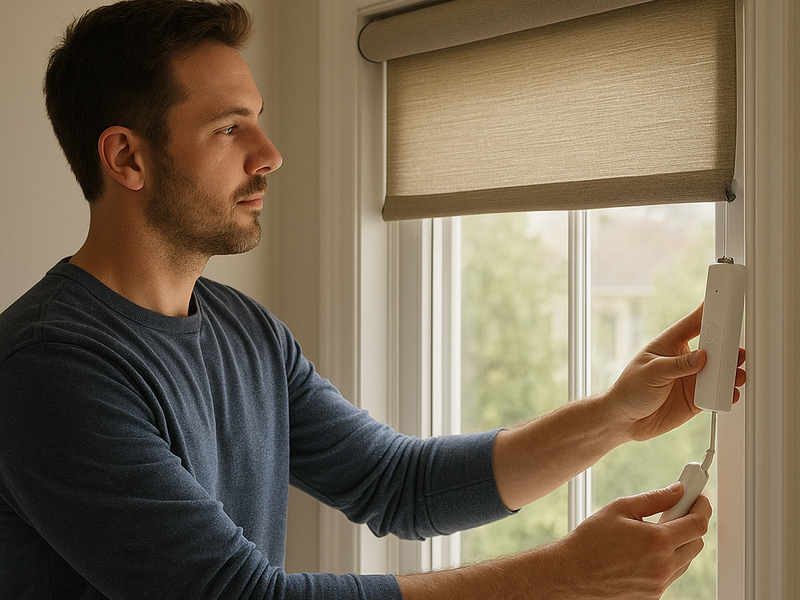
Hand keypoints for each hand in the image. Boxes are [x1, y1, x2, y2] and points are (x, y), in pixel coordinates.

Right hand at [547, 484, 711, 599]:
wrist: (572, 573)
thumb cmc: (591, 541)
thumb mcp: (620, 508)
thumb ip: (654, 499)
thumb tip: (676, 491)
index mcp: (657, 542)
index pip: (697, 524)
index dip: (701, 508)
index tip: (698, 499)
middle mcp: (663, 566)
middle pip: (696, 543)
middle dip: (689, 525)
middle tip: (673, 512)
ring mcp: (658, 584)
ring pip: (684, 560)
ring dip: (677, 544)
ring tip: (651, 533)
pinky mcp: (652, 596)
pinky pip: (669, 574)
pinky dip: (664, 560)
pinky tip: (642, 552)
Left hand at [608, 304, 744, 441]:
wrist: (625, 420)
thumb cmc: (630, 389)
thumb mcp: (652, 372)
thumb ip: (677, 365)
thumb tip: (702, 357)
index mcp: (670, 344)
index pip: (694, 323)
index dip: (710, 312)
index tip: (727, 305)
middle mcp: (684, 359)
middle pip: (714, 346)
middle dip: (728, 346)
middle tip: (737, 349)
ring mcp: (692, 378)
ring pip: (720, 370)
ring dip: (731, 371)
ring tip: (736, 374)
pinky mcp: (697, 397)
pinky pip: (718, 393)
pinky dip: (727, 393)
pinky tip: (730, 393)